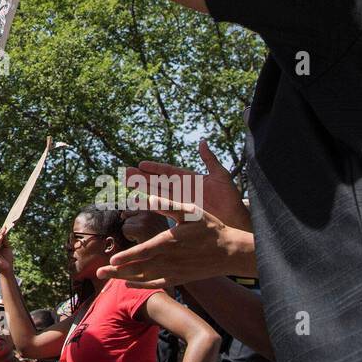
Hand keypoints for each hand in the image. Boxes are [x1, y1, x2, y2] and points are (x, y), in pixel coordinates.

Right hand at [0, 228, 14, 276]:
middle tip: (5, 227)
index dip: (1, 233)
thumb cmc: (7, 260)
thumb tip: (4, 233)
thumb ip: (4, 241)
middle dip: (0, 233)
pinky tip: (1, 237)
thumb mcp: (6, 248)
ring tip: (4, 230)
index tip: (5, 227)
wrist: (7, 269)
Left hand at [97, 195, 255, 288]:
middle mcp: (170, 259)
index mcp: (170, 241)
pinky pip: (156, 284)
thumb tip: (149, 198)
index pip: (145, 252)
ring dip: (124, 277)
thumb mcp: (191, 211)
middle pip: (139, 267)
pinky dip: (140, 285)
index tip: (112, 259)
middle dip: (118, 270)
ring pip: (144, 277)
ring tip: (107, 276)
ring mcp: (174, 271)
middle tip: (99, 271)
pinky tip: (127, 282)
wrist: (229, 252)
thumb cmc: (209, 228)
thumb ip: (168, 205)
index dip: (128, 256)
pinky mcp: (178, 278)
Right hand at [125, 139, 251, 230]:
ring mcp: (180, 201)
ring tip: (127, 183)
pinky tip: (139, 201)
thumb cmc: (231, 198)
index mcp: (189, 178)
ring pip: (157, 193)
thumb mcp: (221, 175)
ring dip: (142, 189)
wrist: (235, 219)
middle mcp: (182, 189)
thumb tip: (202, 142)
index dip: (155, 168)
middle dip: (142, 178)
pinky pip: (163, 207)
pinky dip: (151, 204)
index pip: (168, 171)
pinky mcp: (181, 213)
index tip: (141, 164)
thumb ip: (209, 159)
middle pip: (158, 181)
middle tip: (125, 173)